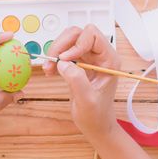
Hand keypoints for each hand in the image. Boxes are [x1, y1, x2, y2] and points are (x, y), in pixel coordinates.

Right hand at [43, 25, 120, 141]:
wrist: (96, 125)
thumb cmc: (96, 115)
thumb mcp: (87, 101)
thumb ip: (77, 80)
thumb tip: (63, 63)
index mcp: (109, 60)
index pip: (92, 35)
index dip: (76, 43)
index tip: (64, 59)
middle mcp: (99, 55)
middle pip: (78, 34)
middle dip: (62, 45)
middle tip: (51, 61)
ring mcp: (89, 58)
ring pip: (69, 40)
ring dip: (55, 51)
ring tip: (49, 68)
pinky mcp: (79, 62)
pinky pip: (64, 51)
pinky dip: (54, 58)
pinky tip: (50, 71)